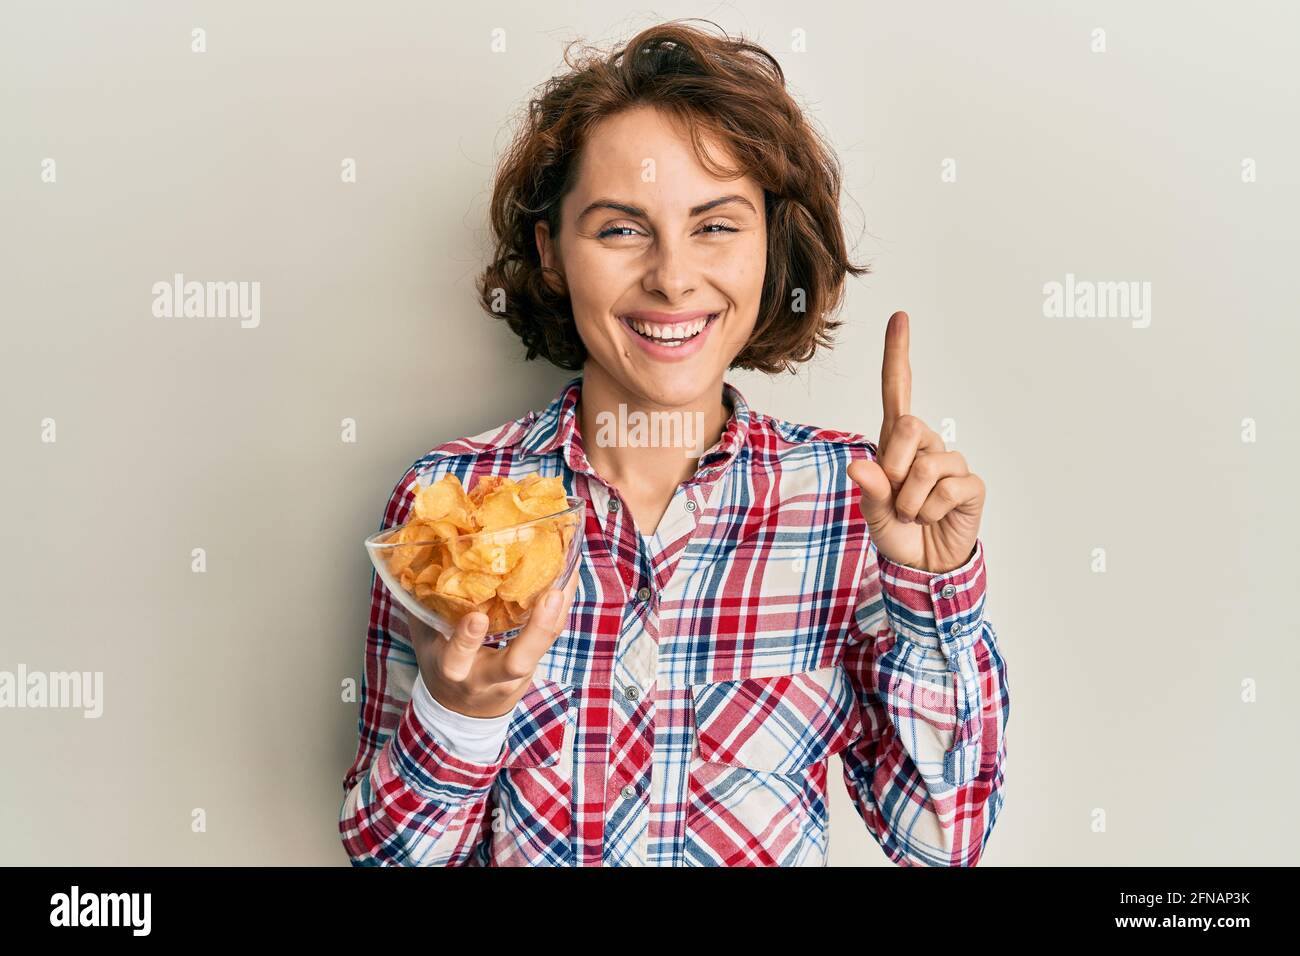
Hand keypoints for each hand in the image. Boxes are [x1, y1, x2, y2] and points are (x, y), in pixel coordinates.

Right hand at [409, 569, 579, 718]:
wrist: (466, 712)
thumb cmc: (442, 667)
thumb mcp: (426, 644)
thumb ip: (422, 610)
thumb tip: (421, 559)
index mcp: (453, 670)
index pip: (457, 659)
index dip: (466, 641)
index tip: (476, 618)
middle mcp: (488, 677)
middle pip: (517, 663)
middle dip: (536, 631)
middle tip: (551, 595)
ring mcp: (517, 674)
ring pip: (544, 647)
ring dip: (558, 611)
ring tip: (568, 574)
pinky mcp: (535, 664)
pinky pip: (553, 636)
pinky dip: (561, 607)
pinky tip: (568, 576)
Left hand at [847, 311, 984, 573]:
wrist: (924, 565)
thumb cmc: (896, 531)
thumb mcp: (873, 513)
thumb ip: (869, 489)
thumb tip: (860, 465)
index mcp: (896, 443)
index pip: (897, 391)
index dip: (898, 355)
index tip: (900, 317)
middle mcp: (926, 445)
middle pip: (909, 427)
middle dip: (894, 467)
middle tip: (896, 497)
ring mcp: (951, 463)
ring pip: (927, 467)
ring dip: (911, 501)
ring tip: (914, 514)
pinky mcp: (971, 484)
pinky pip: (948, 488)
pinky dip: (931, 511)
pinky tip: (935, 518)